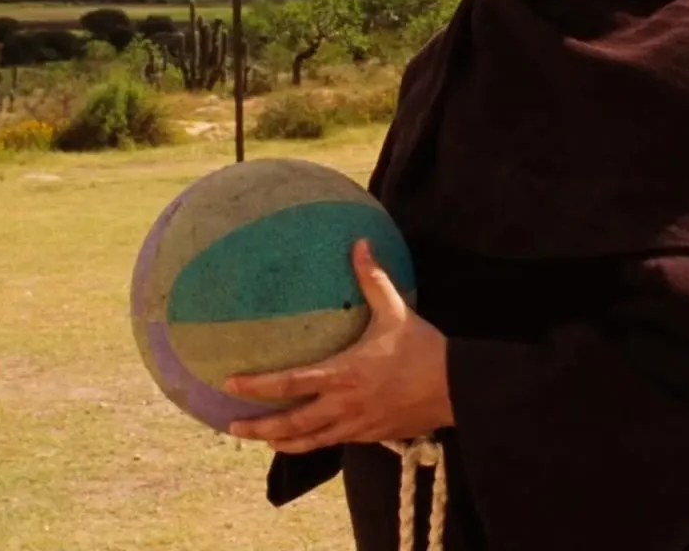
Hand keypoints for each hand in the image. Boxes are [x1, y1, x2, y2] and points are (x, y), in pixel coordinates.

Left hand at [224, 239, 451, 453]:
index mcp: (345, 373)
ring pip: (310, 441)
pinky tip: (304, 441)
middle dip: (259, 426)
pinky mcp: (370, 436)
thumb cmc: (424, 349)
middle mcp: (345, 404)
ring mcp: (357, 425)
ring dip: (282, 441)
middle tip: (232, 425)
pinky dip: (313, 444)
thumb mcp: (397, 311)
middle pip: (292, 422)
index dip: (258, 385)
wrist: (458, 388)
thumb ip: (373, 279)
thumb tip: (359, 244)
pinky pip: (334, 443)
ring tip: (262, 439)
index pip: (291, 382)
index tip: (231, 383)